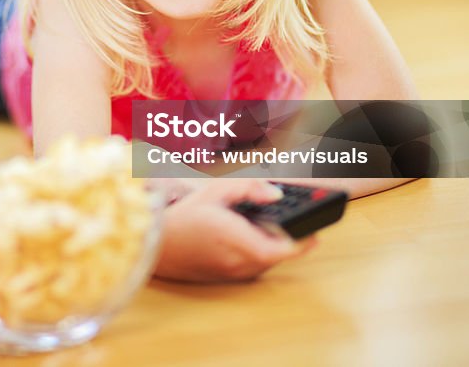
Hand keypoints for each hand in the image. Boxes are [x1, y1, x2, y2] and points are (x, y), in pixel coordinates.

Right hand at [154, 179, 315, 281]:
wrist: (154, 244)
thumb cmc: (182, 217)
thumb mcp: (215, 191)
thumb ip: (249, 189)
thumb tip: (276, 194)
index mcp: (240, 241)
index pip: (284, 249)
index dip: (303, 242)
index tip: (314, 233)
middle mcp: (239, 263)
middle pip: (278, 256)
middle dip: (287, 240)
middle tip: (289, 222)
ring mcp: (232, 274)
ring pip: (265, 264)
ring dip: (271, 248)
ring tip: (262, 227)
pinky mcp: (224, 279)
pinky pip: (250, 268)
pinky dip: (255, 255)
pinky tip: (244, 238)